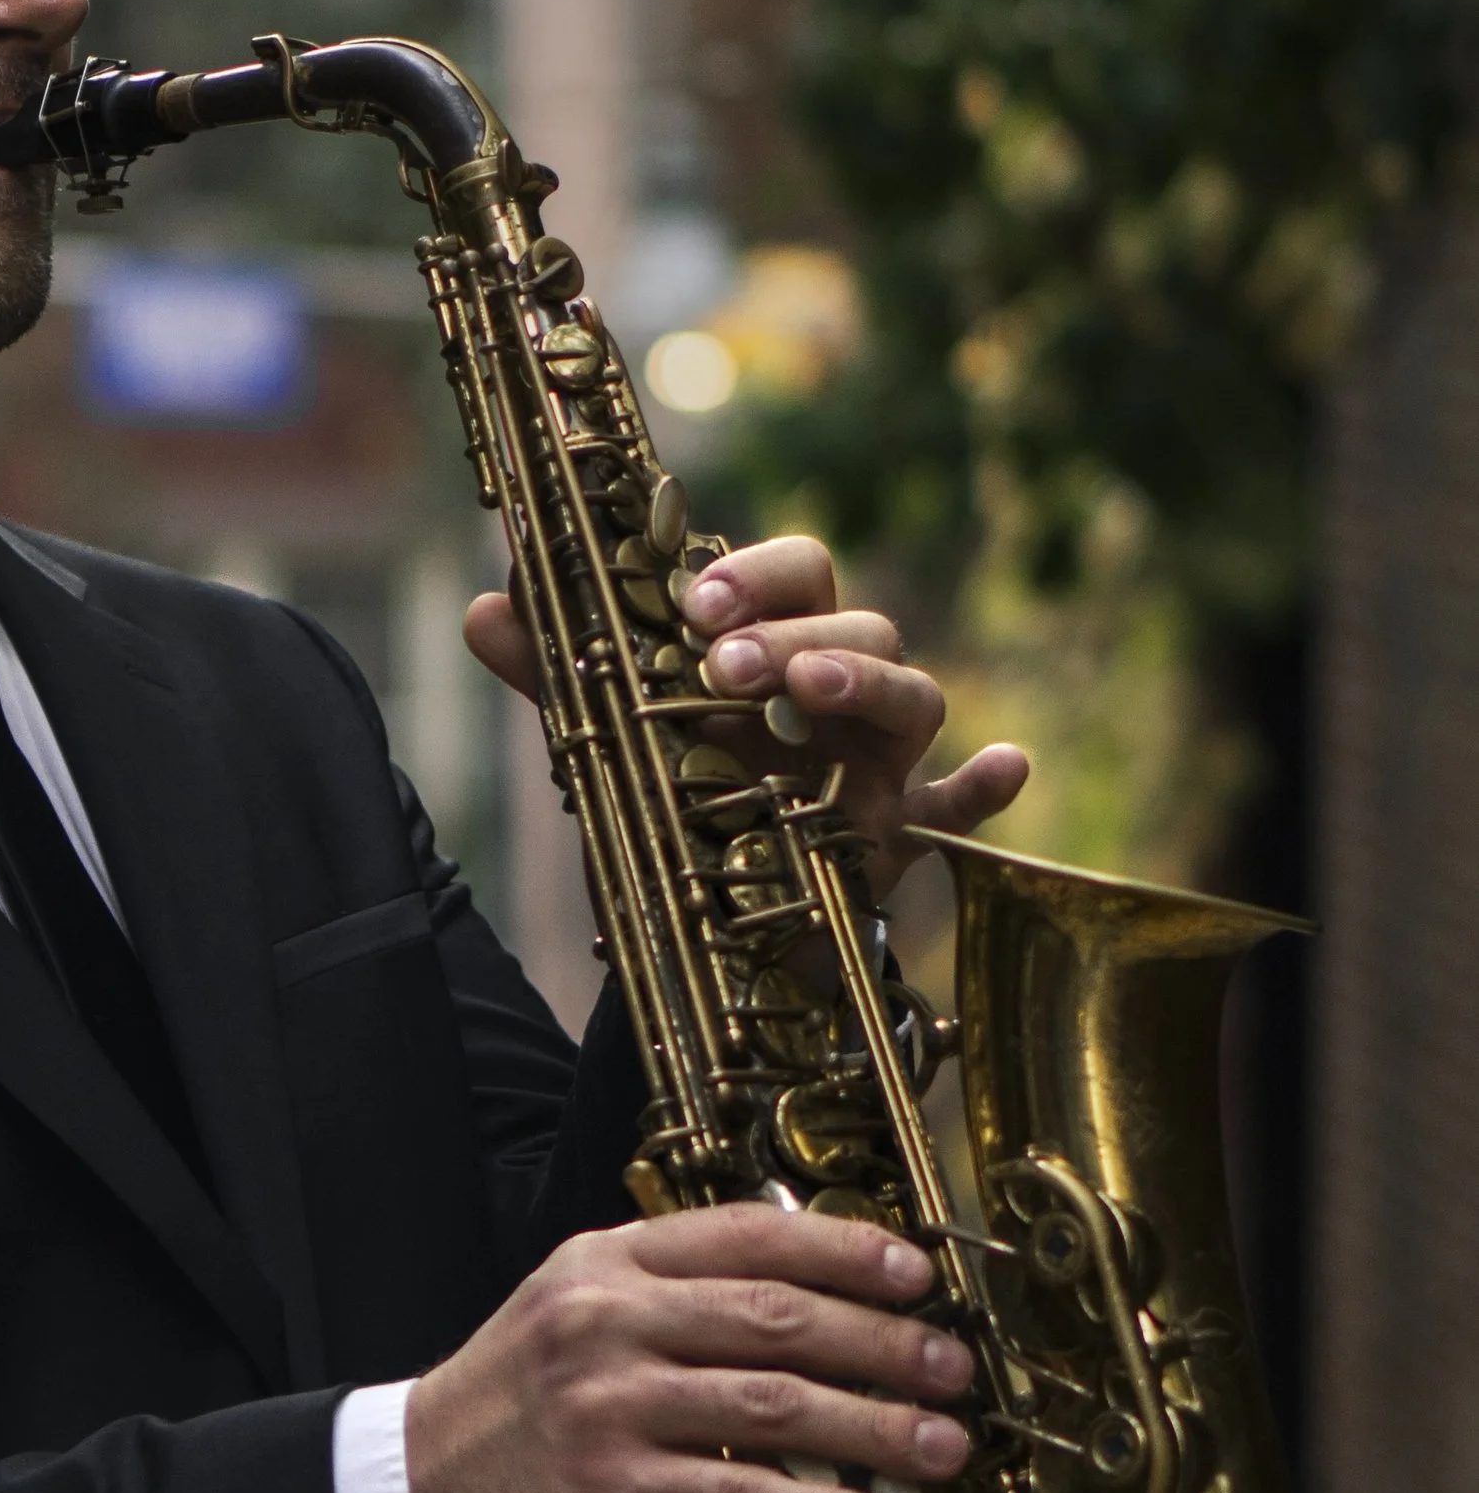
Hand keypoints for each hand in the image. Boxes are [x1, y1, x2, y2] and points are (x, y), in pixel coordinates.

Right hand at [404, 1205, 974, 1492]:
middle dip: (882, 1343)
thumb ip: (673, 1302)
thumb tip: (816, 1313)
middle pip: (776, 1316)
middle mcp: (605, 1318)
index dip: (844, 1250)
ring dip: (874, 1429)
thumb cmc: (514, 1415)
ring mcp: (605, 1401)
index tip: (917, 1273)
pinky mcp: (609, 1487)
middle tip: (952, 1368)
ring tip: (941, 1449)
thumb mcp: (574, 1321)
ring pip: (774, 1403)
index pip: (746, 1234)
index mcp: (604, 1261)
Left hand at [464, 534, 1027, 892]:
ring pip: (913, 696)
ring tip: (801, 695)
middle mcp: (839, 697)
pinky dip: (983, 790)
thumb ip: (558, 675)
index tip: (694, 598)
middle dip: (794, 632)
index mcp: (778, 649)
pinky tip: (1009, 767)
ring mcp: (879, 765)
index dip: (755, 572)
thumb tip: (483, 610)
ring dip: (864, 680)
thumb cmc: (678, 802)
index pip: (798, 571)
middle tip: (721, 666)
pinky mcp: (899, 840)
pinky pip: (959, 809)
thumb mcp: (614, 740)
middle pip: (862, 623)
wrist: (707, 921)